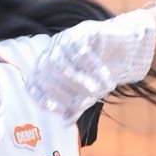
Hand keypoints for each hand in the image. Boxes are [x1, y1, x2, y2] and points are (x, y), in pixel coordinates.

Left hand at [23, 10, 155, 124]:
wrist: (121, 46)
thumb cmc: (97, 72)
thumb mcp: (86, 92)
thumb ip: (75, 106)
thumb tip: (65, 124)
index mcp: (46, 65)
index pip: (34, 83)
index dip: (44, 99)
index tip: (62, 112)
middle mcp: (52, 50)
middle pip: (47, 74)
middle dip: (66, 93)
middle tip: (87, 102)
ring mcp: (65, 39)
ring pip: (63, 65)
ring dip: (80, 82)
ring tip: (98, 93)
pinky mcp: (82, 31)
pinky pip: (83, 53)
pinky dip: (95, 70)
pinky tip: (108, 82)